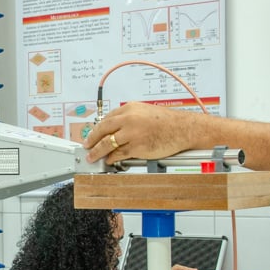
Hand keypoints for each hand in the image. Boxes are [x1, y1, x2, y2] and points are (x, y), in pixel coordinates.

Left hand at [83, 102, 198, 163]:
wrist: (183, 128)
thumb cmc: (168, 121)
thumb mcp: (145, 112)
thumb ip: (129, 118)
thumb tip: (115, 130)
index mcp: (129, 108)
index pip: (106, 118)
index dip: (96, 129)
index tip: (91, 134)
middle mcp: (128, 119)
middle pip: (102, 130)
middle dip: (91, 139)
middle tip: (86, 145)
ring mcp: (132, 133)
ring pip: (107, 143)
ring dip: (97, 151)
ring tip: (92, 157)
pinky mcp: (137, 147)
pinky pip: (119, 154)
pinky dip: (111, 158)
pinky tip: (108, 160)